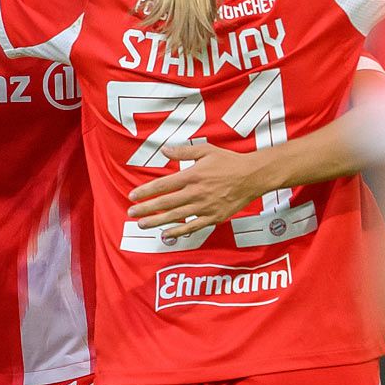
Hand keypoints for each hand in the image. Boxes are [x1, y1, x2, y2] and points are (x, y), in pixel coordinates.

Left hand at [128, 142, 282, 239]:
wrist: (252, 177)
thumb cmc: (229, 162)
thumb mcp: (206, 150)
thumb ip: (183, 151)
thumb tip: (164, 150)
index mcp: (192, 176)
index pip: (163, 185)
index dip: (146, 191)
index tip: (133, 196)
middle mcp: (196, 193)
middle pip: (166, 203)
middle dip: (146, 209)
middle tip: (131, 212)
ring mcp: (204, 207)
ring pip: (176, 216)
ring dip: (157, 221)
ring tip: (141, 224)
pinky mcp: (213, 217)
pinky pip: (192, 227)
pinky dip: (178, 231)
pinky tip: (166, 234)